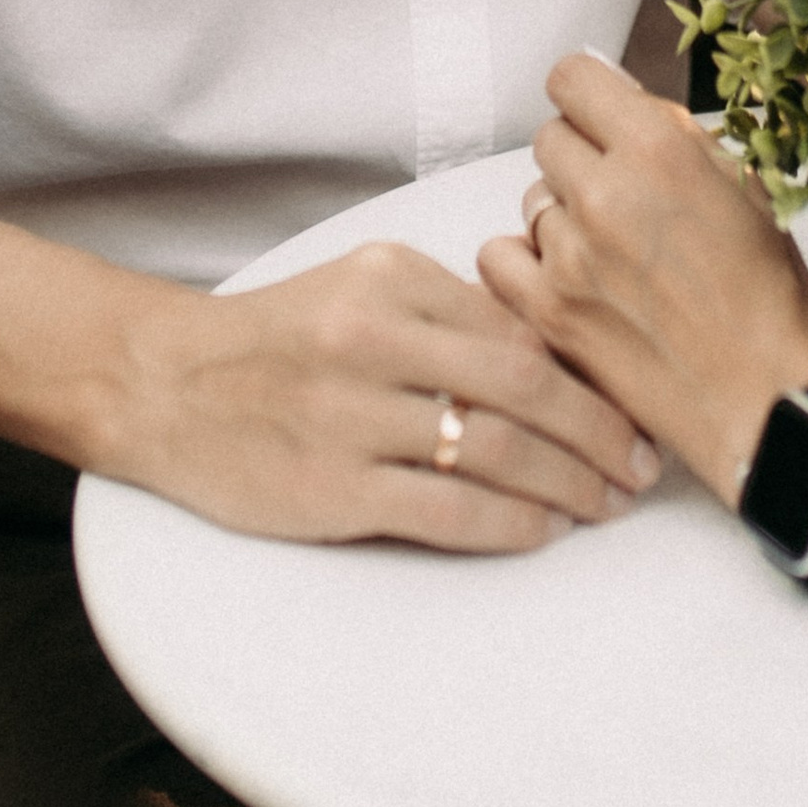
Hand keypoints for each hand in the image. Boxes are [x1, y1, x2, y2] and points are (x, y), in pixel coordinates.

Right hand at [123, 237, 662, 550]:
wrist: (164, 384)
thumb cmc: (278, 337)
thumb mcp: (360, 288)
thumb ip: (450, 312)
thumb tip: (553, 354)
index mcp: (392, 277)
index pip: (521, 326)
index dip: (591, 374)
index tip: (635, 404)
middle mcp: (374, 339)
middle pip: (527, 386)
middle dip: (601, 433)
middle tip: (643, 465)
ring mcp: (351, 416)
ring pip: (496, 452)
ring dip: (568, 484)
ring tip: (606, 502)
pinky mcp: (331, 489)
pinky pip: (446, 512)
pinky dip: (509, 524)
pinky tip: (542, 530)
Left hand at [477, 55, 807, 504]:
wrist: (766, 397)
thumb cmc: (770, 298)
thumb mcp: (747, 189)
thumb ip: (680, 138)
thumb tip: (629, 104)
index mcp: (660, 150)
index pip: (574, 77)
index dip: (590, 95)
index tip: (602, 115)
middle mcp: (606, 193)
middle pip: (551, 138)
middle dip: (584, 157)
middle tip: (622, 195)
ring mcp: (569, 256)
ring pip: (531, 198)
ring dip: (563, 214)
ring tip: (610, 251)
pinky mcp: (547, 313)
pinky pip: (497, 257)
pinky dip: (525, 261)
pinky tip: (562, 276)